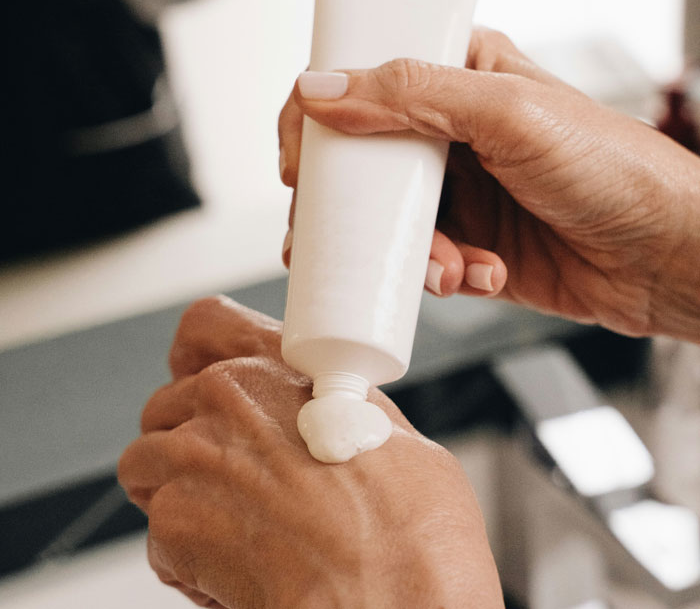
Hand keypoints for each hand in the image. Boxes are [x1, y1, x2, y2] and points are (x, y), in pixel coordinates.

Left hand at [118, 297, 503, 608]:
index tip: (201, 382)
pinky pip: (158, 535)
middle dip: (188, 443)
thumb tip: (333, 420)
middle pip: (166, 408)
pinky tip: (242, 570)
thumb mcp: (394, 431)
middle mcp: (228, 396)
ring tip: (240, 529)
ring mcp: (194, 456)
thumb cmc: (411, 524)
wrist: (397, 596)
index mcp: (281, 364)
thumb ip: (337, 409)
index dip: (194, 359)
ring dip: (181, 498)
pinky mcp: (174, 522)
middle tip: (236, 481)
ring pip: (148, 467)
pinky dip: (187, 559)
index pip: (205, 326)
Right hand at [278, 28, 699, 340]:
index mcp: (459, 73)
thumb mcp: (508, 113)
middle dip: (345, 204)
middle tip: (328, 233)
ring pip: (385, 220)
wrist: (670, 256)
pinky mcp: (470, 245)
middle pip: (360, 158)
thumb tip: (321, 89)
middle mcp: (452, 130)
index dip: (318, 115)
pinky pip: (421, 262)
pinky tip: (479, 275)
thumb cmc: (613, 166)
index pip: (362, 75)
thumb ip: (412, 94)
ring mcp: (460, 191)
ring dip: (400, 249)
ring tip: (442, 266)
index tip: (299, 162)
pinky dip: (437, 275)